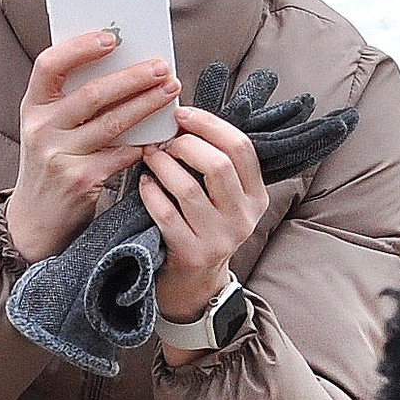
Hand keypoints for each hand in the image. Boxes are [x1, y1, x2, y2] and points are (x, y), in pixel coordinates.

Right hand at [7, 31, 182, 265]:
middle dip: (133, 77)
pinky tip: (160, 136)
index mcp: (33, 106)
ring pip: (112, 122)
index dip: (80, 47)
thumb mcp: (49, 129)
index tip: (111, 37)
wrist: (35, 221)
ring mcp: (58, 156)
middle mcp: (41, 129)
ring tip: (169, 90)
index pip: (50, 64)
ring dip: (146, 104)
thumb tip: (121, 66)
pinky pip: (120, 155)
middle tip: (161, 67)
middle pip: (92, 93)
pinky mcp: (79, 180)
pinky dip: (143, 144)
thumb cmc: (51, 164)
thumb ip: (72, 101)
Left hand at [138, 105, 269, 342]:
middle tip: (165, 141)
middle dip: (185, 144)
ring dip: (163, 166)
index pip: (241, 148)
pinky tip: (144, 184)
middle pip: (217, 165)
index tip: (183, 115)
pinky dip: (151, 193)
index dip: (210, 125)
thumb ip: (217, 164)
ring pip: (188, 188)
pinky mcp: (191, 255)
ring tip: (151, 157)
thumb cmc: (205, 227)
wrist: (197, 284)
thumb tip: (185, 118)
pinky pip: (165, 214)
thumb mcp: (225, 199)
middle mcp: (242, 218)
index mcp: (256, 197)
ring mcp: (218, 239)